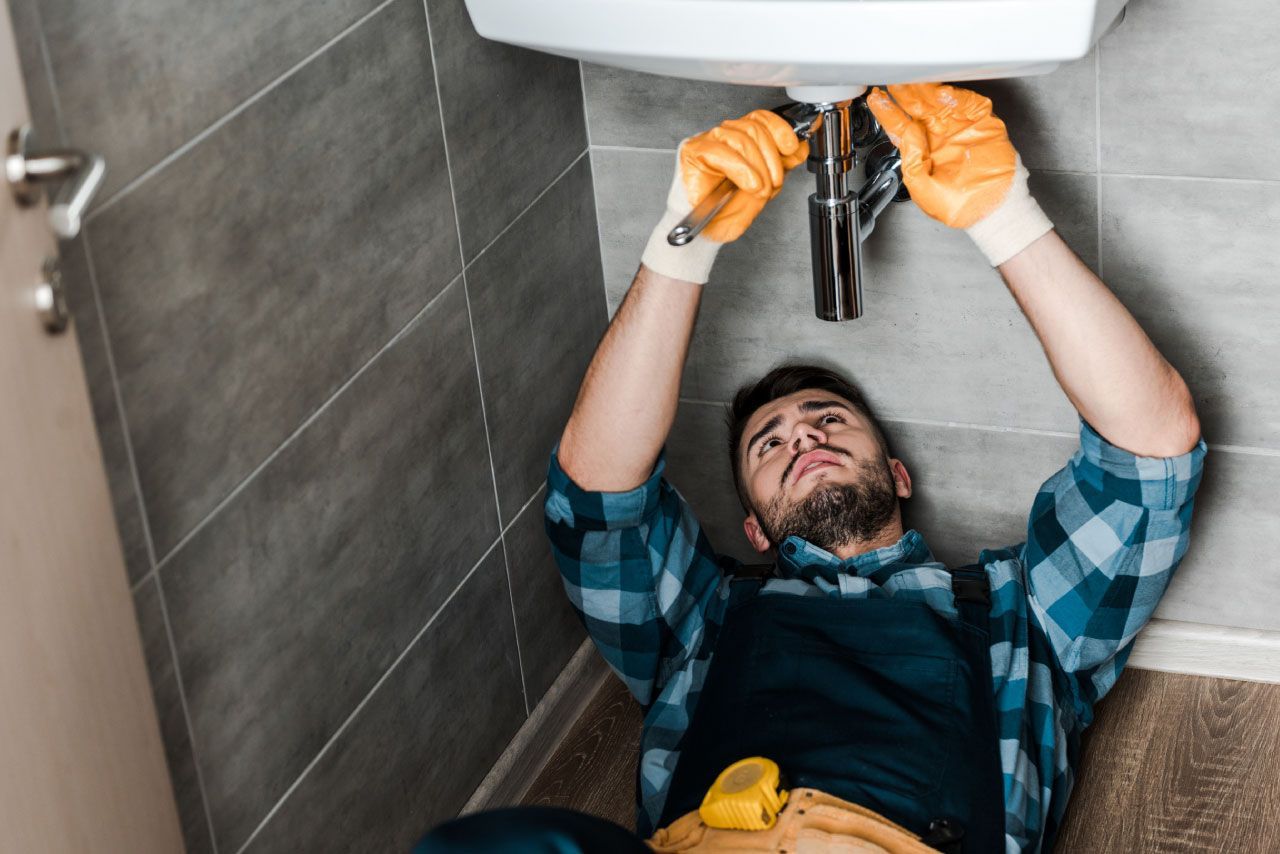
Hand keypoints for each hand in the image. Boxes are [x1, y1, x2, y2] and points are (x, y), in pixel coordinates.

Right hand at [678, 109, 808, 241]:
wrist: (706, 234)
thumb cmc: (727, 212)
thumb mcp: (766, 188)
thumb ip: (783, 165)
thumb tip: (800, 146)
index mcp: (741, 140)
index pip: (761, 119)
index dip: (780, 129)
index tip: (793, 146)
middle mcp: (725, 137)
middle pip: (755, 127)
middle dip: (771, 159)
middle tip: (774, 183)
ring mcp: (708, 141)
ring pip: (741, 138)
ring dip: (757, 167)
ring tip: (758, 189)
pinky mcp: (693, 151)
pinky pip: (721, 151)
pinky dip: (741, 169)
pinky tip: (748, 184)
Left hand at [867, 83, 1052, 265]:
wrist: (992, 209)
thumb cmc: (960, 206)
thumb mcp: (923, 191)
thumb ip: (911, 164)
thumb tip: (906, 135)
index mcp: (922, 151)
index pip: (900, 127)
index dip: (887, 112)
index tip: (876, 99)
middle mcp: (939, 136)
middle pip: (918, 108)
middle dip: (905, 94)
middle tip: (893, 82)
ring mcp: (959, 127)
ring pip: (939, 101)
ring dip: (926, 90)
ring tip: (912, 81)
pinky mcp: (981, 123)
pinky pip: (968, 103)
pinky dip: (955, 97)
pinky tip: (940, 92)